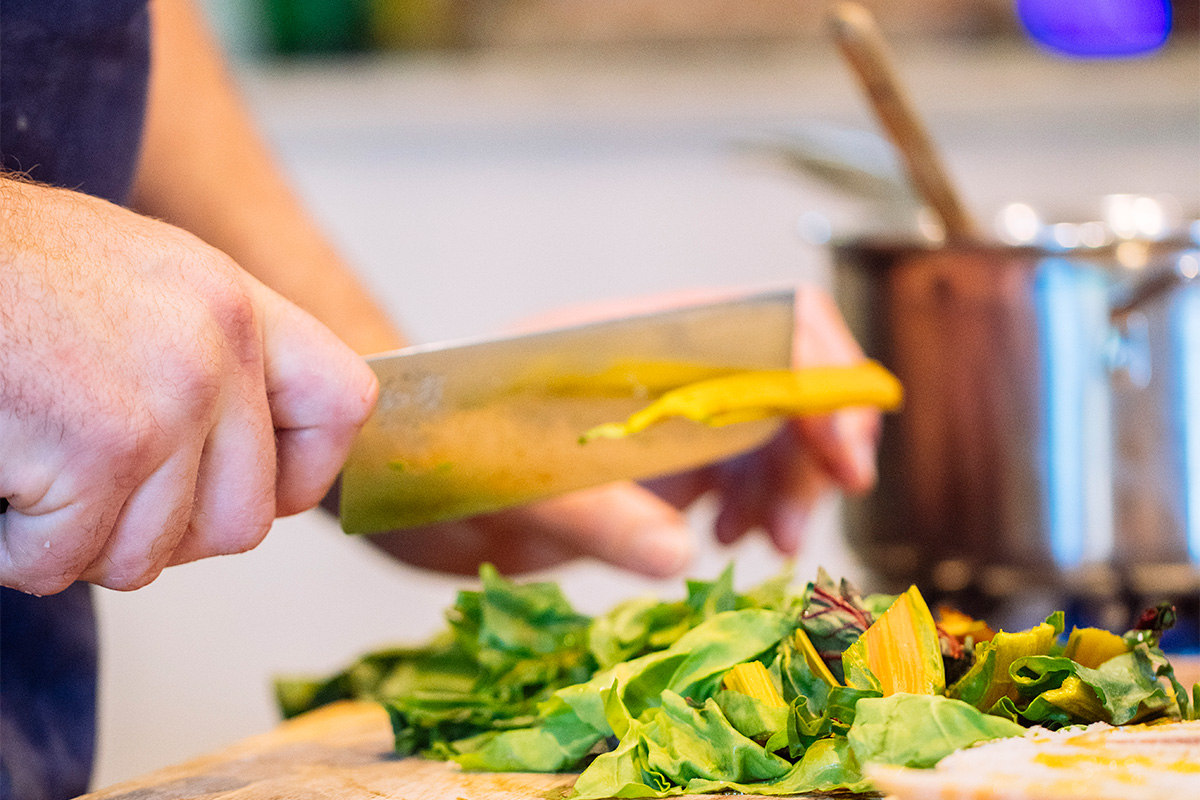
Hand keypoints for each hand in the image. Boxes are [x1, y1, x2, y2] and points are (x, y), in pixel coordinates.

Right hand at [0, 178, 377, 593]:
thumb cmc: (1, 273)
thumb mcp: (138, 283)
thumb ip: (207, 354)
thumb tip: (247, 451)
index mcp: (233, 303)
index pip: (343, 406)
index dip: (303, 473)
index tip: (256, 491)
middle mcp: (216, 348)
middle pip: (245, 519)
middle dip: (164, 535)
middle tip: (95, 500)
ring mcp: (165, 399)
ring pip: (151, 554)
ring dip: (76, 541)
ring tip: (30, 475)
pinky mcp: (100, 446)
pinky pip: (66, 558)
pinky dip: (13, 548)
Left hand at [369, 286, 877, 576]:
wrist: (389, 475)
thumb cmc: (435, 455)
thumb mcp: (506, 487)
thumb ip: (591, 513)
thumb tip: (678, 555)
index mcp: (636, 337)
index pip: (770, 319)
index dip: (824, 375)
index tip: (839, 456)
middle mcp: (662, 366)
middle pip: (788, 377)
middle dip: (818, 445)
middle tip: (798, 524)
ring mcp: (662, 413)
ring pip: (774, 428)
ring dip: (793, 483)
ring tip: (765, 543)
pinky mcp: (656, 461)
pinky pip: (740, 469)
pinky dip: (759, 505)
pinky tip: (733, 542)